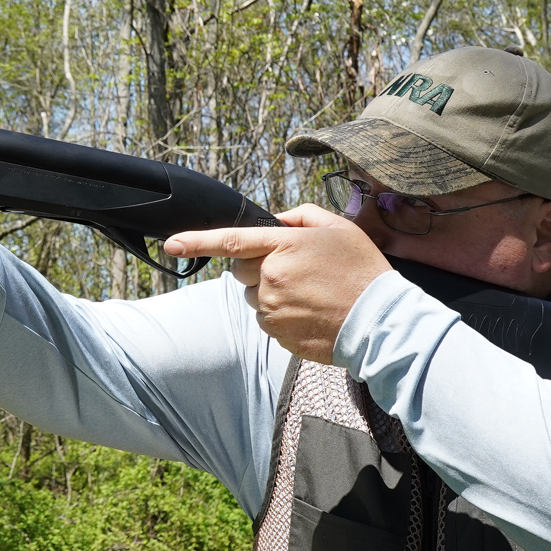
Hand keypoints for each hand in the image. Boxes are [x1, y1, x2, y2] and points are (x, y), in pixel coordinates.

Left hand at [164, 204, 392, 362]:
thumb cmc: (361, 270)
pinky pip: (267, 320)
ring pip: (253, 297)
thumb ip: (300, 217)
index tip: (171, 244)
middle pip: (241, 270)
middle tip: (296, 270)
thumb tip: (276, 221)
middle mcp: (270, 278)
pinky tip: (309, 312)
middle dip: (259, 267)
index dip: (196, 242)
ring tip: (308, 294)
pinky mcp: (277, 334)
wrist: (380, 321)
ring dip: (271, 293)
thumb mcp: (337, 228)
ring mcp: (272, 309)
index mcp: (283, 247)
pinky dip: (282, 315)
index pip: (231, 241)